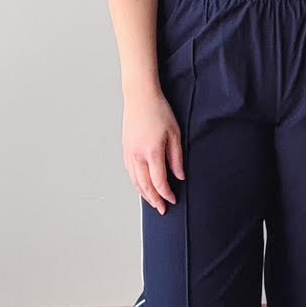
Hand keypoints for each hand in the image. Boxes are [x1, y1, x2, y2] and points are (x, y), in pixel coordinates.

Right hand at [122, 88, 184, 214]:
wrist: (140, 97)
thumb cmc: (159, 111)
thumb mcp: (175, 134)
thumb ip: (177, 158)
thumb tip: (179, 176)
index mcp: (152, 152)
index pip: (159, 181)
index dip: (166, 194)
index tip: (173, 199)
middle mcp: (138, 155)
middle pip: (145, 186)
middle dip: (154, 200)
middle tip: (162, 209)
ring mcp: (129, 153)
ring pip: (135, 181)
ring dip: (144, 194)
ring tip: (152, 202)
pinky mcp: (126, 149)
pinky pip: (130, 172)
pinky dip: (136, 183)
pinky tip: (141, 186)